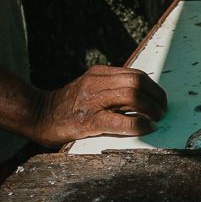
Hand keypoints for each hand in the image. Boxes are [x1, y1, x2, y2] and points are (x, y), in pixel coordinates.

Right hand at [29, 65, 167, 146]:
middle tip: (162, 110)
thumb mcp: (90, 86)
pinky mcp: (89, 121)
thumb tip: (141, 95)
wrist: (38, 115)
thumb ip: (110, 87)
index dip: (153, 87)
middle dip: (156, 97)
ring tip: (156, 118)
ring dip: (150, 109)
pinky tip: (146, 127)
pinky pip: (120, 120)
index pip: (135, 74)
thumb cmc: (68, 105)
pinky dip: (137, 124)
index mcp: (98, 74)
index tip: (160, 99)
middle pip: (137, 82)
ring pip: (132, 96)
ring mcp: (93, 101)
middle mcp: (96, 83)